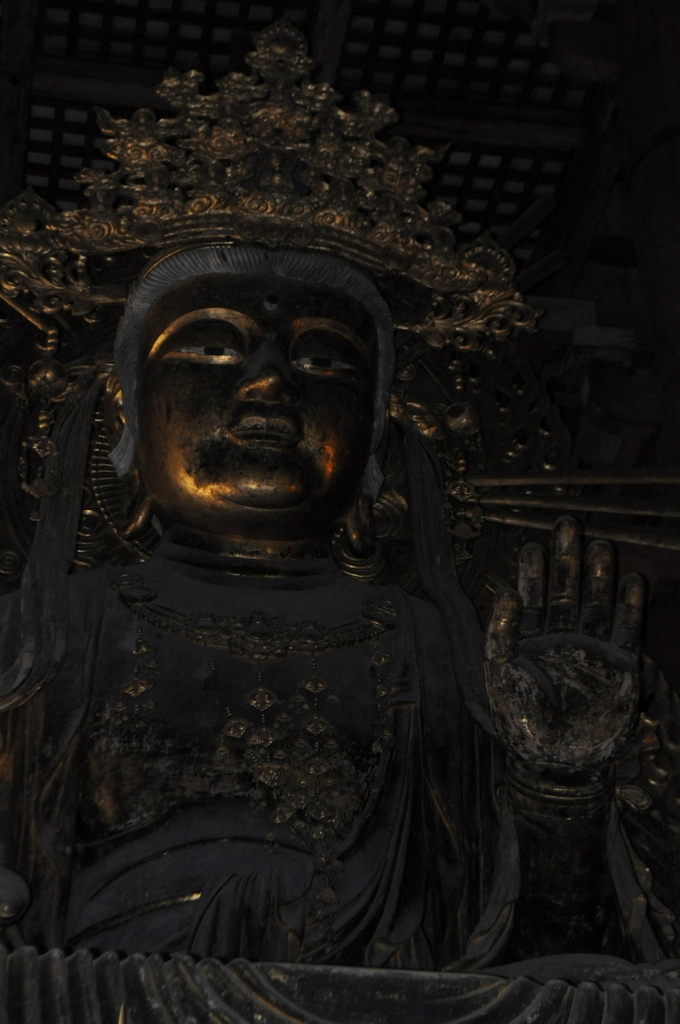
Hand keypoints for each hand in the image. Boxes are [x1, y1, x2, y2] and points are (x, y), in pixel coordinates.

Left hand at [484, 517, 642, 776]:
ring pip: (596, 604)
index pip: (531, 596)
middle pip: (565, 591)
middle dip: (567, 560)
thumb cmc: (522, 721)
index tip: (534, 543)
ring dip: (599, 575)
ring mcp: (591, 652)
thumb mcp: (501, 673)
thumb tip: (505, 590)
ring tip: (601, 544)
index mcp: (530, 641)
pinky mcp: (619, 668)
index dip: (532, 571)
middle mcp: (561, 641)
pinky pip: (627, 630)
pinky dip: (631, 606)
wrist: (557, 761)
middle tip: (569, 524)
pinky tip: (633, 579)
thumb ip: (501, 631)